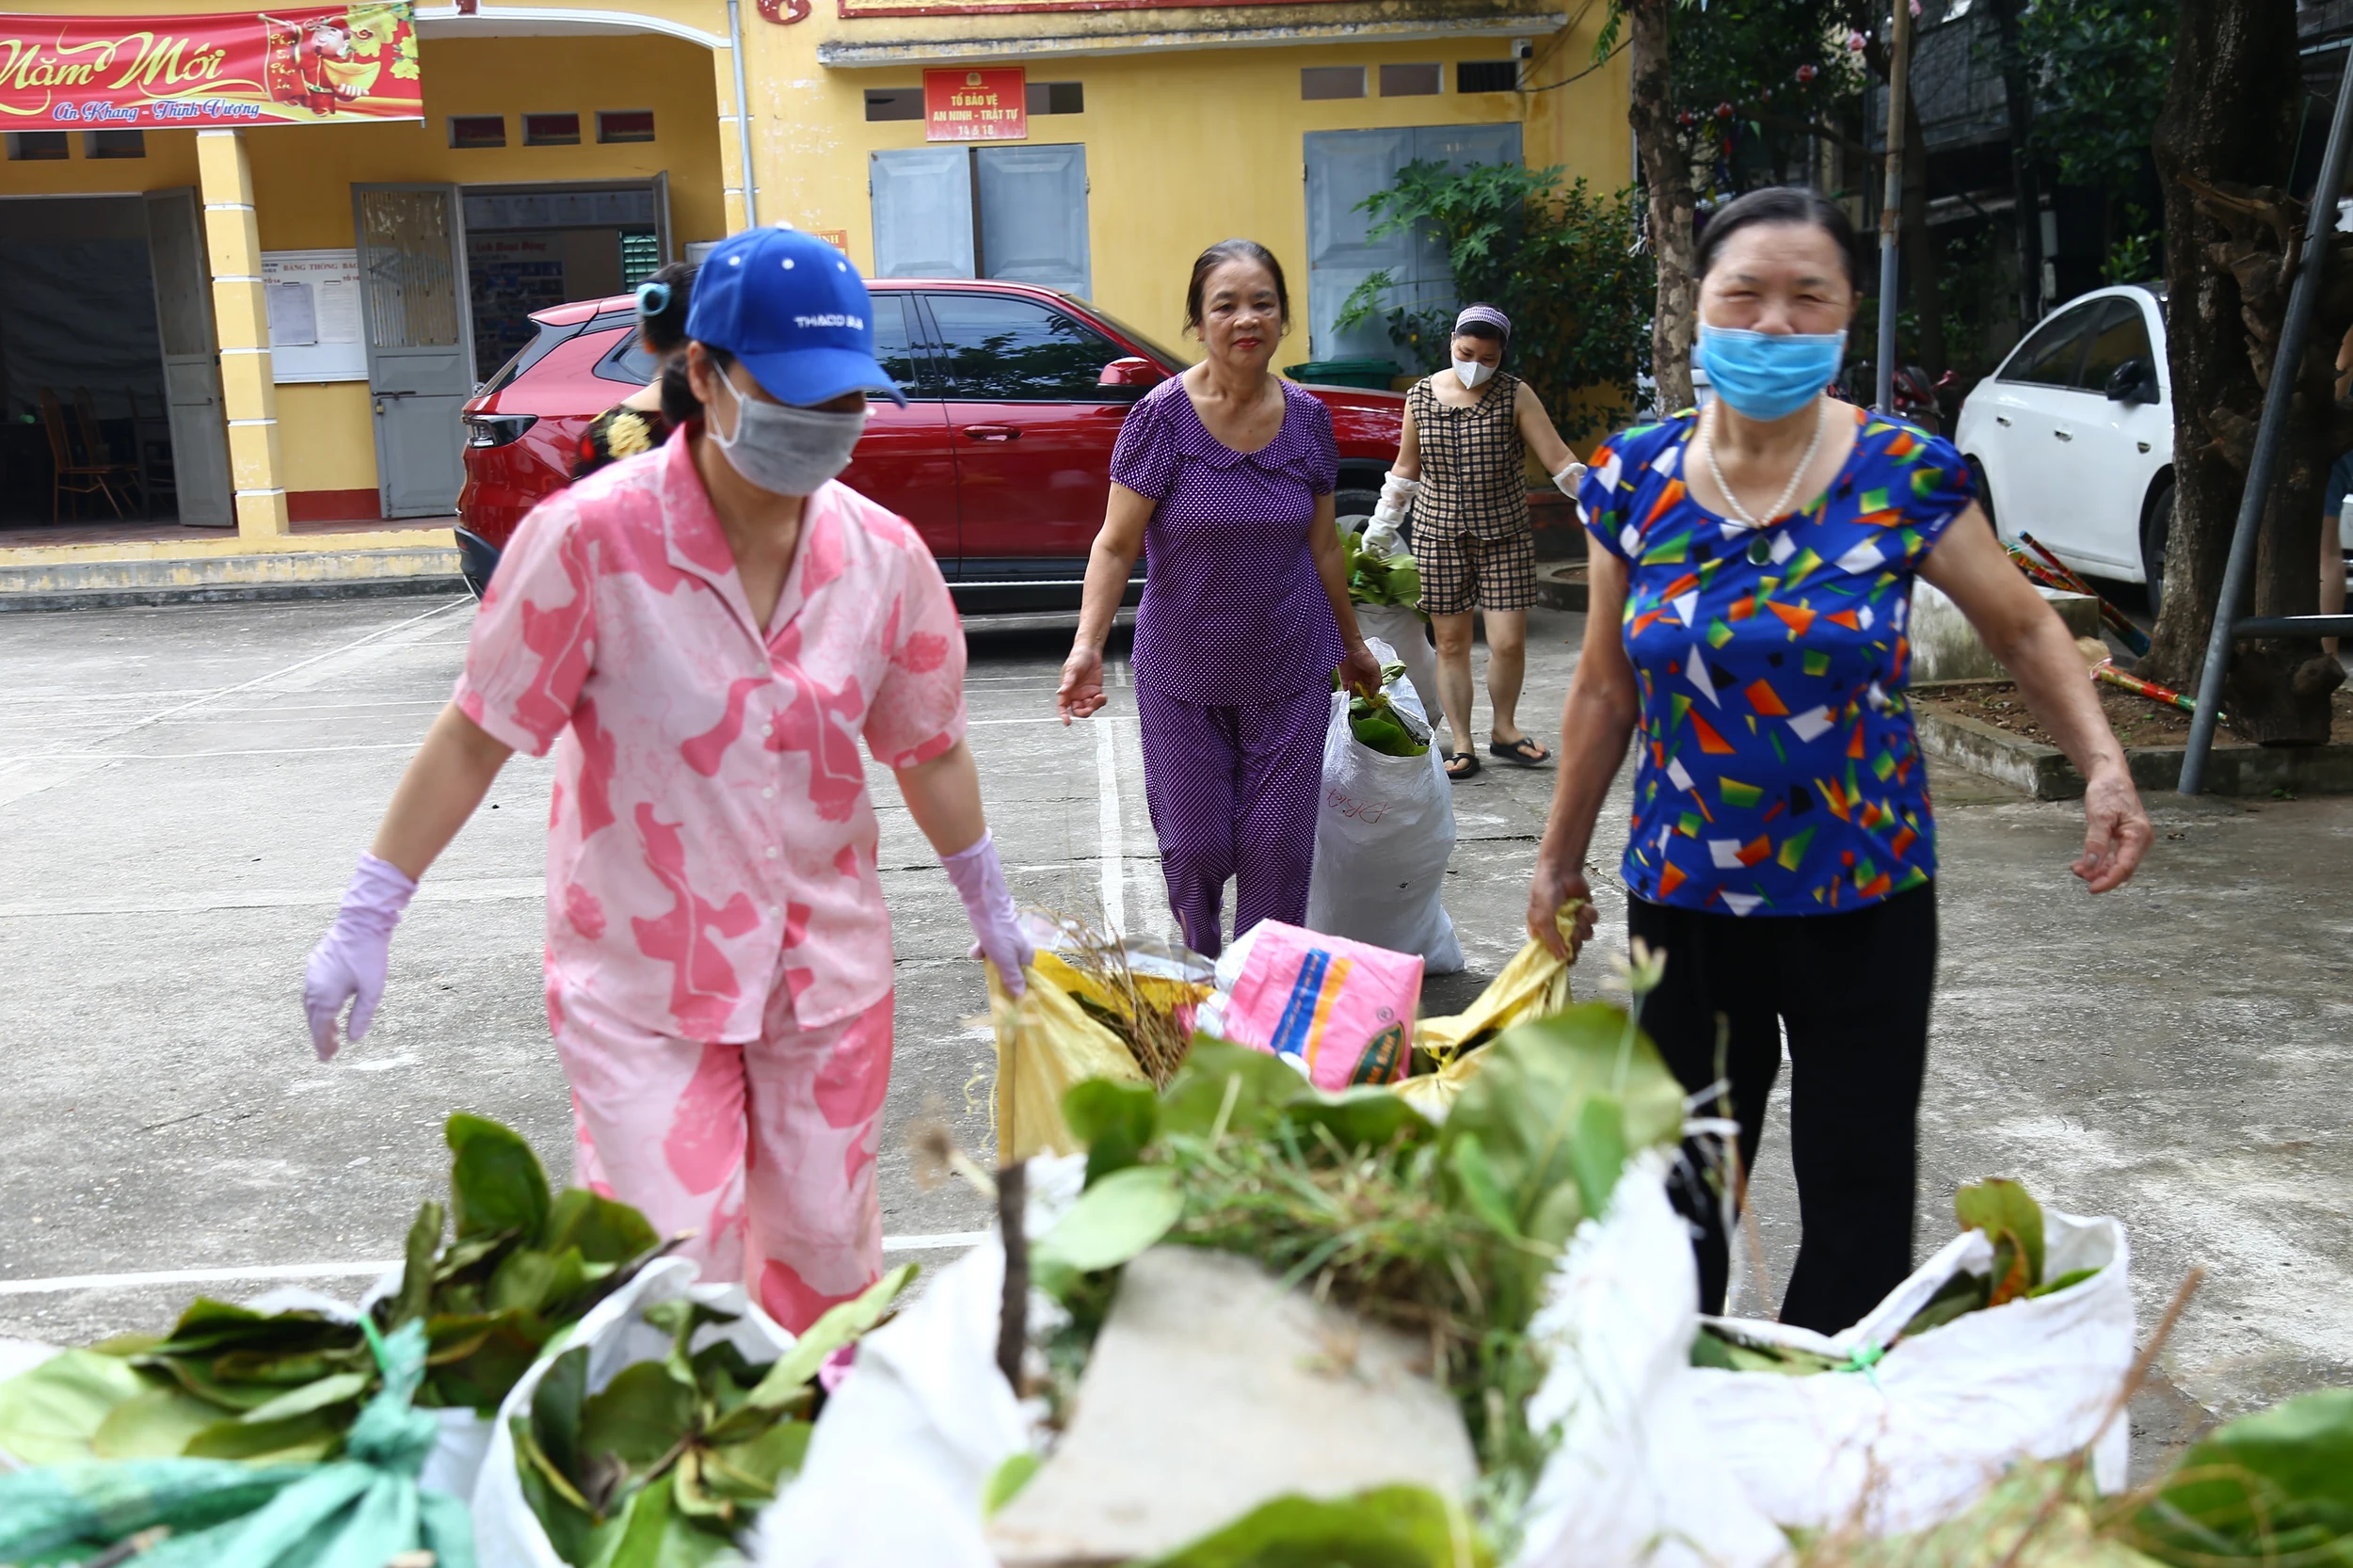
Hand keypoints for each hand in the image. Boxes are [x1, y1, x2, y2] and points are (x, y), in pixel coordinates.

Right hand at [303, 853, 417, 1060]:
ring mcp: (311, 974)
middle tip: (329, 1052)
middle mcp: (313, 987)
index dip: (323, 1045)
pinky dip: (317, 1005)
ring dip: (319, 1020)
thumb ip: (362, 1016)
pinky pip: (311, 991)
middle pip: (313, 1019)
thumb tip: (353, 1039)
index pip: (321, 1028)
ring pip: (310, 1005)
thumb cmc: (369, 956)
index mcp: (325, 996)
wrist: (360, 923)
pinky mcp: (314, 964)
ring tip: (331, 1034)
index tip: (327, 1059)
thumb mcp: (373, 990)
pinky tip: (327, 1007)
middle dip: (320, 1036)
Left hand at [941, 830, 1033, 998]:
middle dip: (996, 968)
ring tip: (980, 951)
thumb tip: (1021, 996)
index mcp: (1027, 955)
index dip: (1014, 984)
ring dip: (986, 957)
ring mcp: (1006, 939)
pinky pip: (988, 946)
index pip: (1024, 977)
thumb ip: (1013, 978)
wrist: (985, 904)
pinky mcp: (995, 932)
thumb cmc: (998, 933)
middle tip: (989, 967)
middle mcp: (1019, 948)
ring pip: (996, 957)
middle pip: (1008, 967)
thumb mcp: (1006, 960)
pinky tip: (976, 945)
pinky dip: (981, 947)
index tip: (1003, 990)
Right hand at [1057, 644, 1105, 724]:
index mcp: (1066, 690)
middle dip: (1085, 711)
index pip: (1063, 706)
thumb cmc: (1077, 657)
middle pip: (1078, 711)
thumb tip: (1061, 692)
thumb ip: (1067, 682)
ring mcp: (1086, 693)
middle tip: (1091, 706)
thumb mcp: (1072, 669)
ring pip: (1089, 708)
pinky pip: (1098, 702)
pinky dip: (1101, 702)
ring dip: (1095, 706)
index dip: (1064, 715)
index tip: (1067, 722)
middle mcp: (1075, 694)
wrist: (1091, 650)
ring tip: (1099, 697)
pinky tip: (1102, 696)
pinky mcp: (1095, 691)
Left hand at [1338, 641, 1383, 696]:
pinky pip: (1346, 691)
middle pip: (1364, 693)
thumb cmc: (1364, 655)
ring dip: (1355, 692)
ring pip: (1355, 693)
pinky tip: (1349, 685)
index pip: (1373, 689)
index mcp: (1371, 677)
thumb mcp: (1375, 668)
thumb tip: (1374, 693)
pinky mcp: (1344, 680)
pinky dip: (1348, 692)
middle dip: (1363, 694)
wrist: (1350, 649)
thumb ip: (1377, 681)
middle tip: (1361, 691)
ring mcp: (1353, 681)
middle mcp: (1363, 680)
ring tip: (1353, 683)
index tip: (1371, 696)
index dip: (1372, 694)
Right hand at [1527, 858, 1597, 959]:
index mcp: (1542, 933)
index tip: (1568, 956)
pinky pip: (1593, 923)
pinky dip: (1589, 914)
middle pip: (1572, 948)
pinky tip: (1582, 905)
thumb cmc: (1545, 891)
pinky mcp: (1584, 914)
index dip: (1562, 957)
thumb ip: (1552, 940)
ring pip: (1585, 936)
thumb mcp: (1543, 918)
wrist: (1561, 870)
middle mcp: (1557, 930)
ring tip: (1577, 913)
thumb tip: (1562, 959)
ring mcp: (1572, 922)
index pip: (1552, 955)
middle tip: (1573, 928)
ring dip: (1583, 924)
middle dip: (1575, 938)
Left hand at [2074, 767, 2150, 892]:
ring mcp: (2135, 841)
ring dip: (2099, 871)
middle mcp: (2141, 840)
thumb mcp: (2099, 816)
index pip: (2125, 867)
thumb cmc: (2108, 791)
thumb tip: (2091, 866)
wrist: (2111, 777)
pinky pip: (2115, 857)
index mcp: (2139, 835)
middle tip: (2078, 873)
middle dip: (2101, 876)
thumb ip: (2096, 842)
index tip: (2091, 889)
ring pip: (2118, 865)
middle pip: (2123, 869)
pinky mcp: (2126, 840)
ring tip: (2077, 868)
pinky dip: (2101, 863)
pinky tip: (2084, 863)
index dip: (2109, 881)